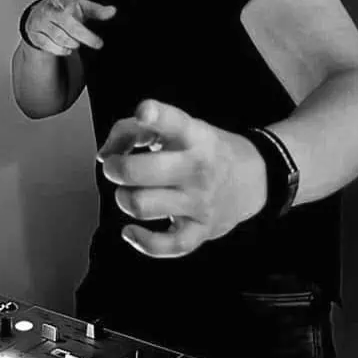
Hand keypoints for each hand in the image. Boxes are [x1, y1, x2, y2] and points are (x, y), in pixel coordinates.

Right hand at [24, 0, 115, 54]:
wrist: (39, 15)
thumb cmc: (63, 9)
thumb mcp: (80, 7)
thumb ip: (97, 10)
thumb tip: (113, 11)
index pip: (70, 4)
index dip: (79, 12)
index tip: (86, 19)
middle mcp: (48, 8)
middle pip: (67, 22)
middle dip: (84, 35)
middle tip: (97, 43)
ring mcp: (40, 22)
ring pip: (59, 36)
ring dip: (72, 43)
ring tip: (77, 43)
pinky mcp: (35, 34)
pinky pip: (49, 45)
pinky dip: (61, 49)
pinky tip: (67, 48)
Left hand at [96, 99, 267, 257]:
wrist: (252, 178)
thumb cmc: (201, 150)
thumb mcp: (178, 128)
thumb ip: (133, 130)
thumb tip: (104, 155)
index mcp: (193, 136)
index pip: (174, 122)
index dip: (156, 116)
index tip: (144, 112)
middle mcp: (197, 168)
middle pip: (141, 171)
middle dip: (116, 168)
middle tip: (115, 167)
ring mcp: (199, 201)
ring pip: (142, 205)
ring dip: (124, 198)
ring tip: (128, 193)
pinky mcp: (201, 231)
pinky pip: (168, 245)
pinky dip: (142, 242)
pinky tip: (130, 232)